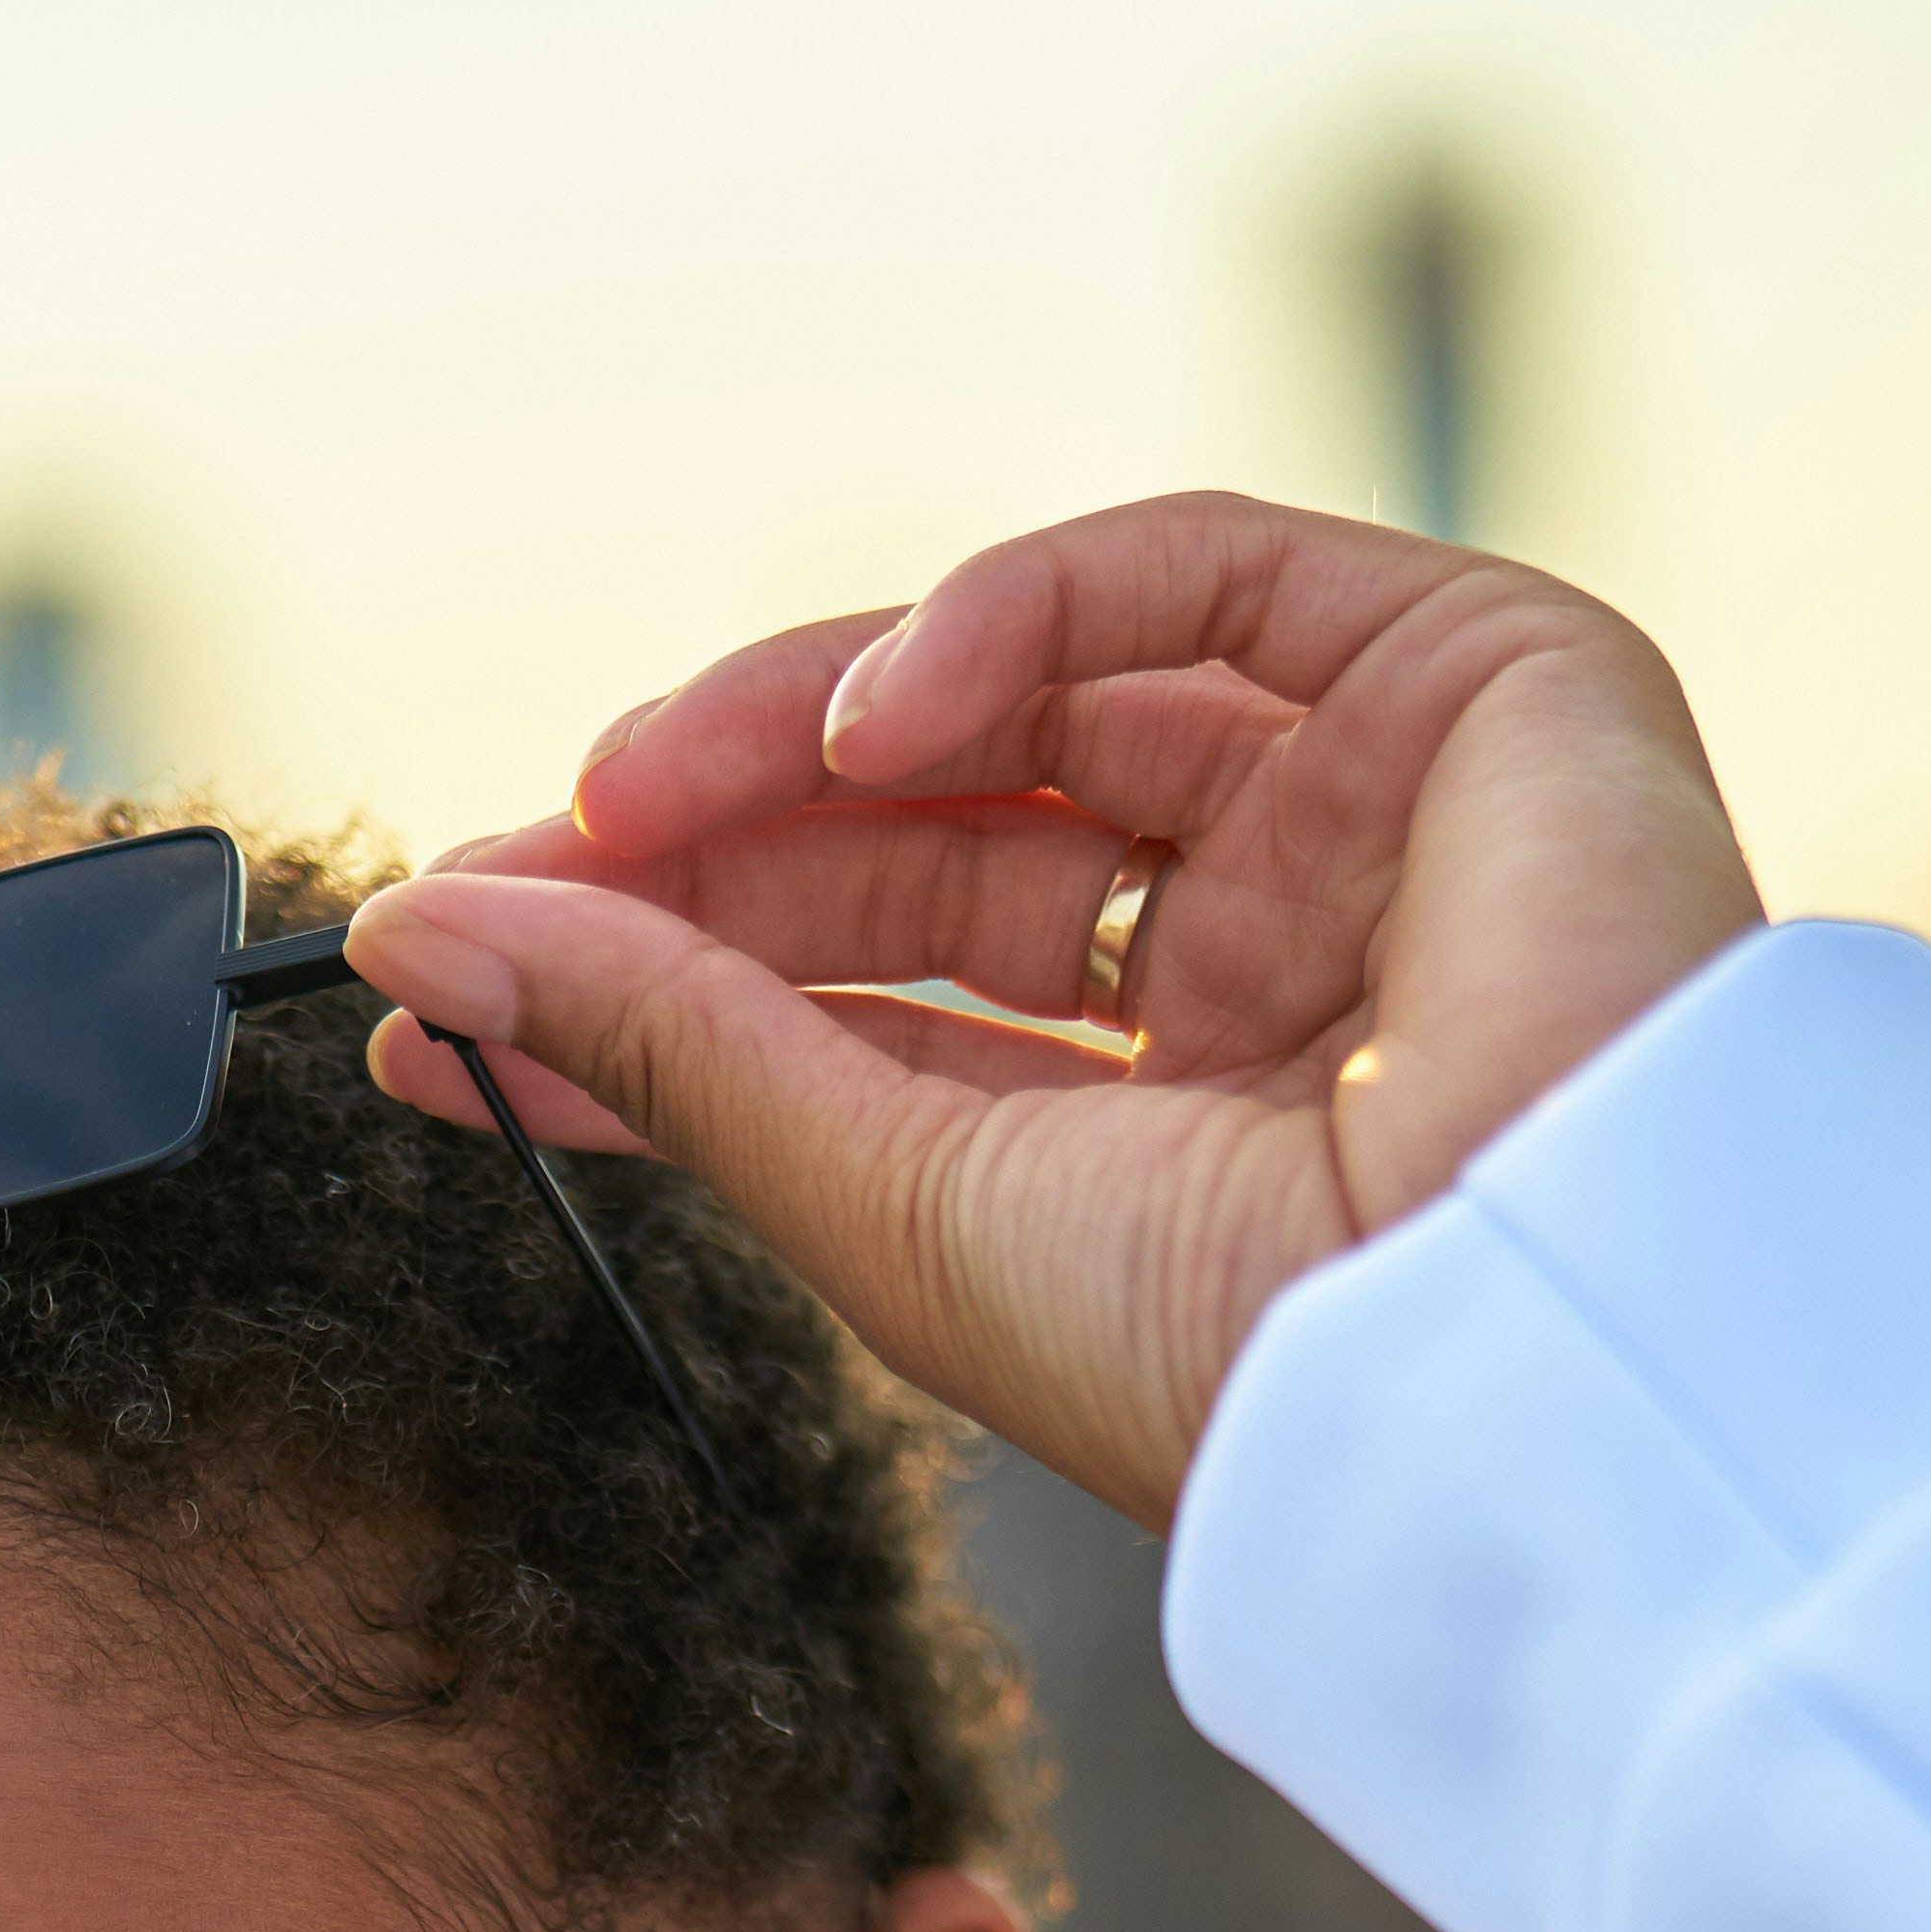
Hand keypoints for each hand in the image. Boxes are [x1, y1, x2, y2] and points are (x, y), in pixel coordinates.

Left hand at [346, 499, 1763, 1531]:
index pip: (864, 1004)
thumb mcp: (885, 1196)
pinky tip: (873, 714)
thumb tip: (430, 938)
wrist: (1500, 1355)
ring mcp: (1365, 818)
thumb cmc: (1220, 1346)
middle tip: (511, 859)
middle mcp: (1264, 969)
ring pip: (1037, 694)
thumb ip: (668, 1045)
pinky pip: (1189, 576)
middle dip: (698, 840)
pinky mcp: (1466, 681)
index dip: (650, 973)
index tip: (443, 972)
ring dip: (807, 719)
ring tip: (639, 784)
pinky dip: (1011, 612)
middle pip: (928, 845)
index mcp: (1161, 1134)